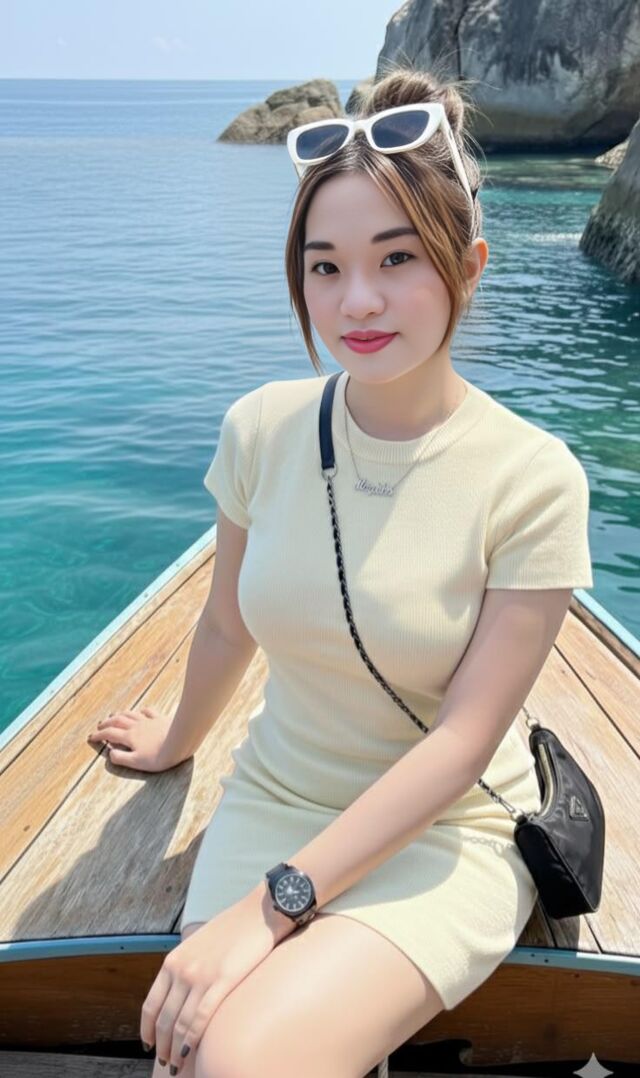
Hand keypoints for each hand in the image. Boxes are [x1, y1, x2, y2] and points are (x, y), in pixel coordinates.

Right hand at [86, 705, 183, 771]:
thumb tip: (109, 754)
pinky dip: (140, 711)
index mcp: (129, 737)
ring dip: (120, 714)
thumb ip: (121, 758)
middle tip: (99, 726)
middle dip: (106, 723)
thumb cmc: (159, 756)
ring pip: (130, 714)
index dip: (99, 736)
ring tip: (114, 715)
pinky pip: (148, 711)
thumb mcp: (137, 762)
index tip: (91, 738)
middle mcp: (136, 726)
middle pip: (117, 721)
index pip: (110, 734)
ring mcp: (148, 721)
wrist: (180, 742)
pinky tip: (140, 712)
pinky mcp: (160, 718)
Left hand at [140, 886, 294, 1071]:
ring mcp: (200, 976)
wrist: (259, 912)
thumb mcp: (198, 944)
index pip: (151, 1004)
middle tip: (165, 1062)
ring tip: (177, 1065)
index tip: (149, 1044)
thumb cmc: (233, 928)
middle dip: (162, 1046)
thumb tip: (181, 994)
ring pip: (180, 1024)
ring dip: (175, 1049)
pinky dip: (192, 1040)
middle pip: (164, 1020)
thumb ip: (186, 967)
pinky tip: (190, 1053)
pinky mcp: (222, 981)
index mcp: (173, 961)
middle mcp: (181, 970)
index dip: (148, 1029)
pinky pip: (200, 1019)